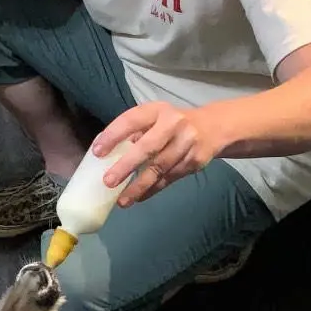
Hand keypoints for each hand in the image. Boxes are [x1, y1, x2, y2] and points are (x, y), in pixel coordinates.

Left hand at [93, 102, 216, 204]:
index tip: (97, 152)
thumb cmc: (173, 123)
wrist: (213, 128)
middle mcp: (173, 124)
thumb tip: (105, 154)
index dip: (114, 135)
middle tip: (108, 181)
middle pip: (148, 147)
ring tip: (122, 200)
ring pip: (159, 168)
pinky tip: (139, 198)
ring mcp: (186, 144)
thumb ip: (135, 132)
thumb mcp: (155, 118)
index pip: (132, 120)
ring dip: (139, 186)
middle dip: (127, 165)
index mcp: (157, 110)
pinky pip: (169, 178)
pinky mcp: (194, 161)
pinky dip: (152, 189)